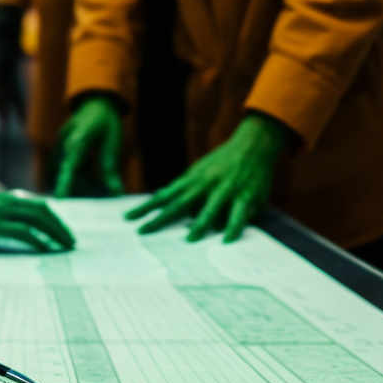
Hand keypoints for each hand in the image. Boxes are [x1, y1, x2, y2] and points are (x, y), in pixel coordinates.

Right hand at [0, 192, 74, 252]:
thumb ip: (10, 218)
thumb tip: (34, 232)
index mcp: (9, 199)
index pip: (41, 206)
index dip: (56, 220)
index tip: (67, 234)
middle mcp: (7, 202)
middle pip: (42, 211)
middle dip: (59, 227)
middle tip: (71, 243)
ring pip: (35, 219)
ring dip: (52, 233)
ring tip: (62, 247)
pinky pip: (20, 231)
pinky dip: (36, 239)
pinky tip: (43, 248)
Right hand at [52, 96, 124, 196]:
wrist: (96, 100)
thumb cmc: (106, 120)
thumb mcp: (112, 142)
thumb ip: (110, 167)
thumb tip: (116, 192)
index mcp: (78, 140)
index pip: (69, 167)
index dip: (64, 184)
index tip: (60, 199)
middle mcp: (64, 144)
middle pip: (67, 174)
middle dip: (79, 188)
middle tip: (98, 197)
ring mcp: (61, 146)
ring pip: (65, 172)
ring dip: (78, 182)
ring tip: (98, 186)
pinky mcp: (61, 149)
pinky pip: (66, 167)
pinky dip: (77, 175)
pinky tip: (91, 176)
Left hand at [127, 114, 289, 242]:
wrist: (254, 143)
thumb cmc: (224, 161)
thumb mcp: (199, 170)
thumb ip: (184, 187)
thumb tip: (163, 198)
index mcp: (192, 181)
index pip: (164, 196)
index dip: (146, 208)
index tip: (128, 218)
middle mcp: (205, 186)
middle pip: (179, 204)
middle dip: (161, 219)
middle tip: (144, 232)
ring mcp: (225, 191)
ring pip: (210, 209)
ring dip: (200, 223)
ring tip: (189, 239)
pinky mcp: (246, 197)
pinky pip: (238, 215)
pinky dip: (232, 227)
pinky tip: (227, 240)